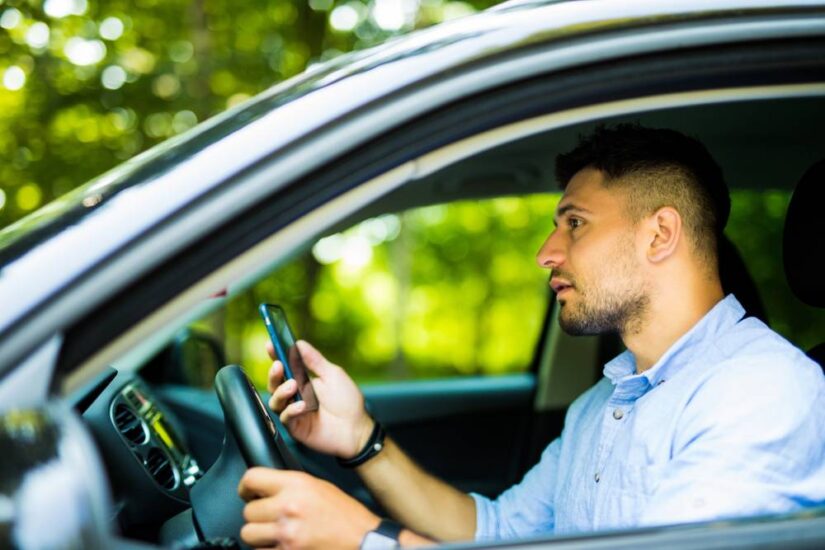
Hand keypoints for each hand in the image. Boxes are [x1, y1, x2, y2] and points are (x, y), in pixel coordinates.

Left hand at [239, 467, 378, 549]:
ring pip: (249, 534)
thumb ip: (289, 486)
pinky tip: (283, 544)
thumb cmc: (344, 515)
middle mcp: (288, 507)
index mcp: (296, 485)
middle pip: (248, 511)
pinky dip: (268, 549)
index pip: (252, 478)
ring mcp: (286, 533)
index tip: (248, 493)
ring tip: (276, 533)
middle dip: (258, 515)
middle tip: (271, 517)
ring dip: (259, 535)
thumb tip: (266, 489)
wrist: (361, 540)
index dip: (246, 487)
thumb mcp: (317, 487)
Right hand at [268, 340, 372, 457]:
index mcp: (303, 381)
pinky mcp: (296, 428)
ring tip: (293, 385)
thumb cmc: (347, 401)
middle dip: (274, 374)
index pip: (285, 367)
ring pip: (275, 401)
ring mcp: (294, 412)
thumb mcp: (332, 374)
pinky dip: (291, 410)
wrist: (357, 428)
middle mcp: (296, 396)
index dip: (275, 356)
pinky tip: (301, 406)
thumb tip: (298, 343)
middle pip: (275, 385)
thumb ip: (314, 360)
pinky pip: (285, 418)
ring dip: (281, 391)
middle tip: (279, 366)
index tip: (270, 344)